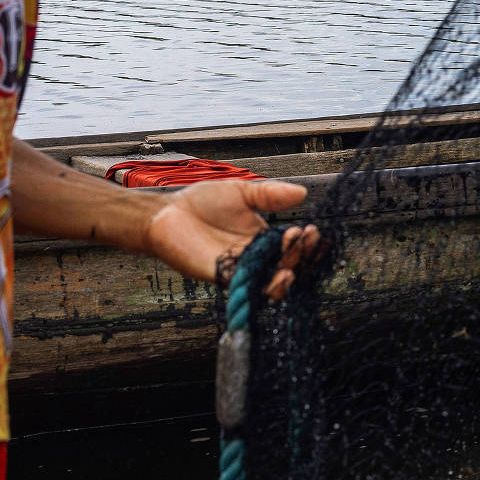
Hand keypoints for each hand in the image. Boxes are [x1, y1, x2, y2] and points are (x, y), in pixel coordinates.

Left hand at [142, 178, 319, 301]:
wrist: (166, 213)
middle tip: (305, 242)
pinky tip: (276, 279)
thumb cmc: (200, 203)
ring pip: (269, 280)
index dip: (304, 242)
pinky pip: (247, 286)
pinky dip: (264, 287)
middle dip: (299, 256)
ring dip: (285, 277)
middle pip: (284, 263)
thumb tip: (302, 193)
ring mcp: (239, 268)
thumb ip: (270, 195)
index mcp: (262, 237)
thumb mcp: (241, 192)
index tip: (313, 231)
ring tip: (292, 269)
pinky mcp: (222, 277)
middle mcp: (254, 255)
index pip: (290, 244)